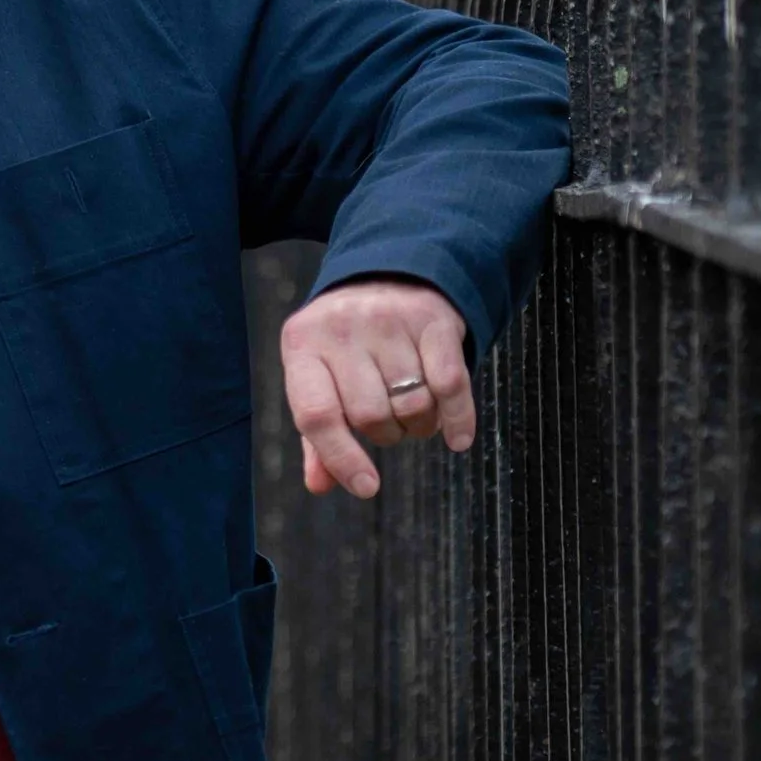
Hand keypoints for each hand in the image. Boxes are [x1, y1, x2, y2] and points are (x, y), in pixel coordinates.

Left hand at [280, 279, 474, 498]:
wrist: (388, 274)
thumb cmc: (347, 344)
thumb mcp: (319, 376)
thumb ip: (317, 434)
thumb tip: (320, 485)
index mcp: (302, 345)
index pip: (316, 414)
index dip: (340, 457)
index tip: (367, 486)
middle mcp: (341, 329)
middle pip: (371, 415)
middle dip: (386, 434)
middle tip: (390, 422)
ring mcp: (387, 320)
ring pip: (413, 404)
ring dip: (419, 424)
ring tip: (413, 409)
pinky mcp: (431, 319)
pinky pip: (451, 385)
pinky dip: (457, 420)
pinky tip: (457, 438)